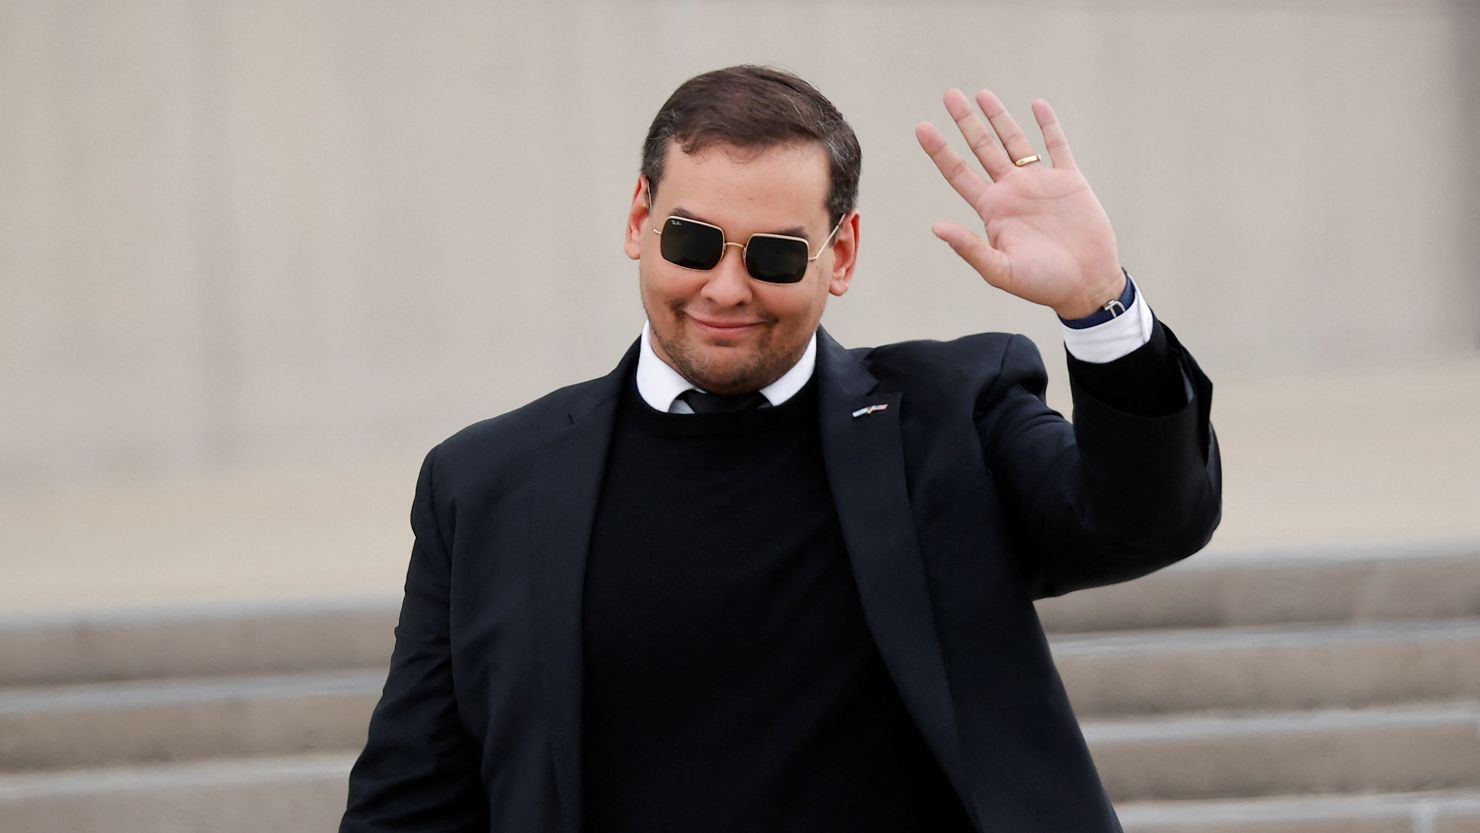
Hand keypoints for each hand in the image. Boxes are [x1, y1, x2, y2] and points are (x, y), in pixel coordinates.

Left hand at [916, 89, 1124, 319]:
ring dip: (999, 117)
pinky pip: (1057, 146)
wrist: (1086, 284)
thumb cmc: (1041, 284)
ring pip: (1015, 141)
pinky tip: (1037, 105)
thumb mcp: (1000, 270)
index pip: (958, 173)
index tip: (922, 127)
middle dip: (966, 122)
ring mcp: (1040, 183)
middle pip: (983, 148)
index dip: (940, 150)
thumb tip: (937, 227)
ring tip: (982, 94)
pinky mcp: (1069, 181)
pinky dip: (1048, 125)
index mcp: (992, 210)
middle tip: (950, 95)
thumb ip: (970, 248)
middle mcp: (1012, 191)